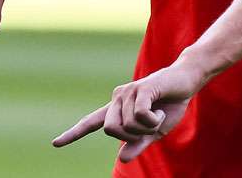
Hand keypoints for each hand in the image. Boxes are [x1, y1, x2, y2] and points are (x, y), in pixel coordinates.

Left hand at [51, 63, 202, 162]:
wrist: (186, 81)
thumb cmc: (169, 105)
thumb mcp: (154, 132)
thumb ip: (138, 144)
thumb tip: (121, 159)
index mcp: (117, 109)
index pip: (90, 123)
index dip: (73, 134)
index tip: (56, 144)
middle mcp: (117, 98)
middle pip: (110, 130)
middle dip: (132, 136)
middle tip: (149, 127)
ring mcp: (127, 92)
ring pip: (128, 125)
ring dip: (148, 127)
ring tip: (158, 113)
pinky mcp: (140, 89)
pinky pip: (140, 116)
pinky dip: (154, 120)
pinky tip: (161, 110)